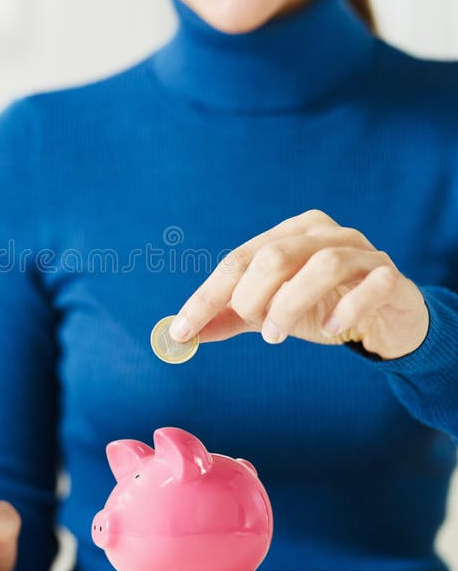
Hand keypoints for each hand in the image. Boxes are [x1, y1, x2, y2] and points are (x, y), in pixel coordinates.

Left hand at [169, 209, 428, 360]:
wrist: (386, 319)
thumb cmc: (324, 308)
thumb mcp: (272, 311)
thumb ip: (231, 317)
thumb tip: (182, 334)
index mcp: (289, 234)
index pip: (238, 259)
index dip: (207, 296)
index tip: (181, 331)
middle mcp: (323, 234)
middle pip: (276, 255)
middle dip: (252, 296)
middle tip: (254, 326)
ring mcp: (360, 251)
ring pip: (323, 264)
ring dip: (291, 304)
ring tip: (277, 336)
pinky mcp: (389, 276)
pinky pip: (369, 284)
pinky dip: (345, 307)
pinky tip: (330, 329)